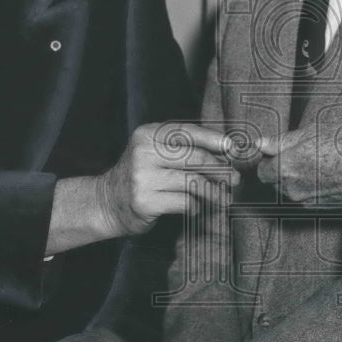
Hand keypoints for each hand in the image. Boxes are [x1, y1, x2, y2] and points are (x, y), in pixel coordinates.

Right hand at [98, 122, 239, 236]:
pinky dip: (196, 206)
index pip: (188, 132)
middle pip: (194, 157)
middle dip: (220, 169)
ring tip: (225, 198)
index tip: (233, 148)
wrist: (106, 202)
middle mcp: (143, 152)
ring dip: (214, 192)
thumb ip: (184, 148)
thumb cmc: (142, 176)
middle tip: (235, 179)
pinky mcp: (144, 201)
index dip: (214, 139)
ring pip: (192, 182)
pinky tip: (197, 208)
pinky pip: (183, 202)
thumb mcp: (156, 153)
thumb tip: (226, 149)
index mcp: (148, 134)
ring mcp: (142, 177)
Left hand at [257, 126, 341, 203]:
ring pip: (290, 189)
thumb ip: (281, 141)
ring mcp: (305, 200)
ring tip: (317, 162)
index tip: (280, 151)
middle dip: (283, 169)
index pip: (262, 170)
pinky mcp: (318, 207)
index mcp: (284, 168)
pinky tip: (325, 174)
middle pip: (275, 181)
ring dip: (296, 178)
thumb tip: (260, 143)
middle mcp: (291, 188)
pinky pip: (305, 196)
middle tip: (302, 154)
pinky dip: (310, 187)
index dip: (270, 159)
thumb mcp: (311, 132)